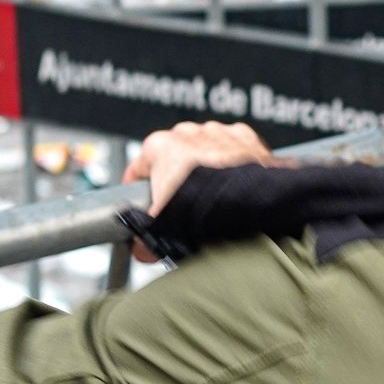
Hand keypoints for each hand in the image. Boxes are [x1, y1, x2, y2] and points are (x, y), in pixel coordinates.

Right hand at [123, 121, 276, 225]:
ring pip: (206, 152)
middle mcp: (185, 133)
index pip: (138, 169)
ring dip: (207, 170)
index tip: (145, 207)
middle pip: (173, 159)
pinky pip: (235, 151)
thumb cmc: (199, 207)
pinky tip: (233, 188)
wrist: (244, 202)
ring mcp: (216, 132)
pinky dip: (234, 166)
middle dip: (177, 181)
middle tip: (184, 209)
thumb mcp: (159, 229)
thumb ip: (144, 240)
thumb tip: (142, 251)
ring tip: (213, 200)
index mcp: (157, 146)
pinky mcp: (245, 138)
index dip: (138, 193)